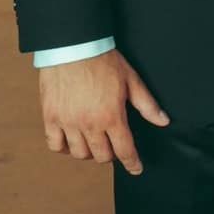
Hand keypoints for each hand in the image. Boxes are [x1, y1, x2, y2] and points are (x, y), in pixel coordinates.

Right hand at [39, 49, 168, 175]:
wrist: (73, 45)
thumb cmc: (103, 61)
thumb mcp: (131, 81)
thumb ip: (147, 105)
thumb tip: (163, 121)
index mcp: (112, 117)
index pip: (125, 150)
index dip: (132, 163)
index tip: (136, 168)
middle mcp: (89, 124)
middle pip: (102, 156)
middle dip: (112, 155)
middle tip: (114, 146)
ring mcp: (68, 122)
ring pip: (79, 153)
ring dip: (89, 152)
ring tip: (94, 142)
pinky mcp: (50, 117)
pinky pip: (55, 144)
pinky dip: (63, 147)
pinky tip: (71, 140)